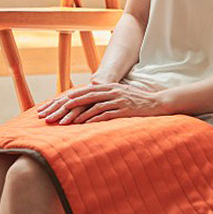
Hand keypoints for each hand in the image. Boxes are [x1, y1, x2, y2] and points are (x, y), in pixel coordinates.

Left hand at [36, 82, 167, 124]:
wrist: (157, 103)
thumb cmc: (137, 101)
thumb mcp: (120, 94)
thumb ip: (106, 93)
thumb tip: (93, 91)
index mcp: (108, 87)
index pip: (84, 91)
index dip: (69, 98)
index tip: (56, 105)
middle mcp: (111, 91)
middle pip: (85, 96)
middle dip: (68, 105)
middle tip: (55, 113)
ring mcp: (117, 100)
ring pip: (93, 106)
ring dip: (78, 115)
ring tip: (66, 122)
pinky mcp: (124, 110)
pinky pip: (106, 114)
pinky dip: (94, 119)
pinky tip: (85, 125)